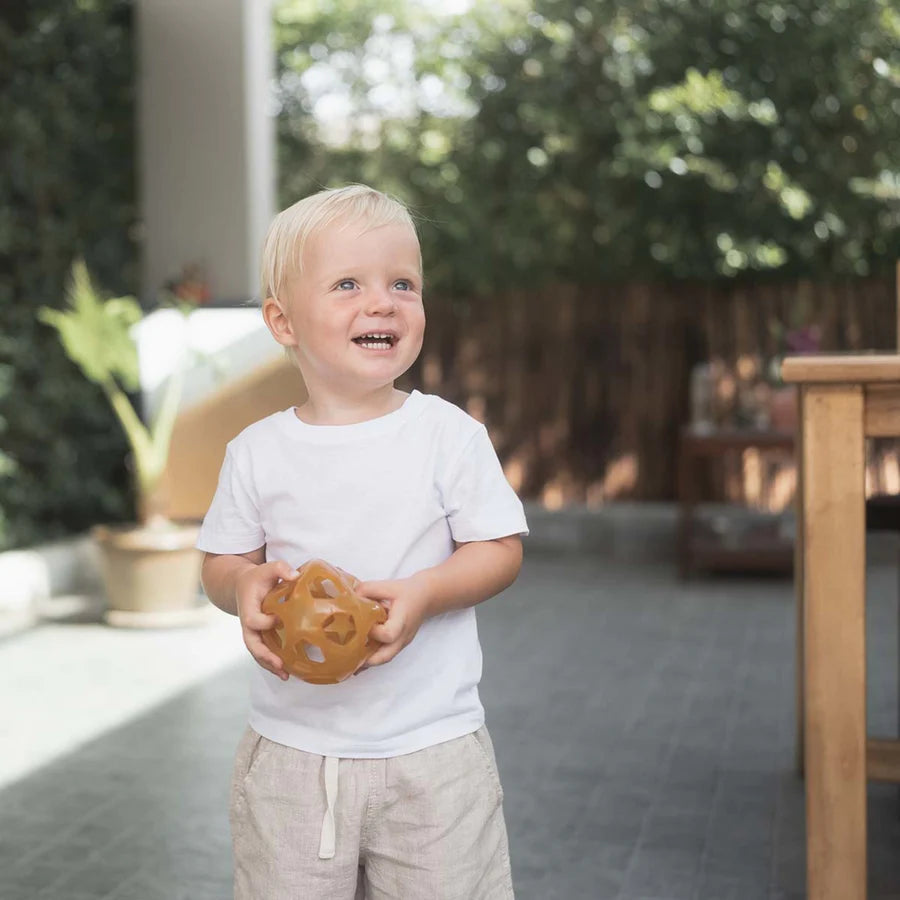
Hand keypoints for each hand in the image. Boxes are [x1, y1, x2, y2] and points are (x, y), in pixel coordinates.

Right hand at [235, 561, 297, 680]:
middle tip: (279, 665)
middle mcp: (248, 624)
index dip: (264, 622)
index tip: (278, 619)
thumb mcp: (267, 568)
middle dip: (264, 656)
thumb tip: (296, 576)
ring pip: (258, 652)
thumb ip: (280, 568)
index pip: (253, 620)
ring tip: (285, 676)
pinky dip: (273, 662)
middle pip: (252, 644)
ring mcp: (253, 632)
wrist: (242, 585)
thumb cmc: (258, 577)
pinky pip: (264, 651)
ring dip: (269, 665)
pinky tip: (288, 671)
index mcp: (248, 608)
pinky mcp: (260, 635)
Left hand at [356, 574, 432, 668]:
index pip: (389, 634)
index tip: (363, 626)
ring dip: (368, 662)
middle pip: (387, 656)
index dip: (374, 633)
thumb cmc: (407, 591)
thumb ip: (367, 590)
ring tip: (350, 662)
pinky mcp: (398, 644)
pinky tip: (358, 660)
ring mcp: (402, 642)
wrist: (425, 597)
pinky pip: (386, 655)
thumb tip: (348, 599)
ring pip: (385, 659)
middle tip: (349, 658)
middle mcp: (404, 635)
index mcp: (402, 620)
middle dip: (367, 660)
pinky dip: (372, 658)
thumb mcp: (388, 586)